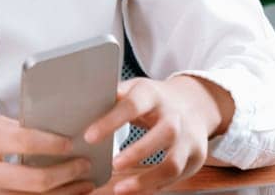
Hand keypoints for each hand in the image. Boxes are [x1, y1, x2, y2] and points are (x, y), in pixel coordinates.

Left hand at [80, 76, 231, 193]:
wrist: (195, 103)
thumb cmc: (154, 100)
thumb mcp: (135, 89)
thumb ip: (112, 97)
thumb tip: (78, 103)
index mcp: (153, 95)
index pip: (132, 105)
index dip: (111, 121)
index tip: (89, 137)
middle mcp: (175, 115)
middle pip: (163, 133)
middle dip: (137, 153)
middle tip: (112, 165)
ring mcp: (189, 137)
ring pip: (173, 163)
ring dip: (146, 179)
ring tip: (120, 189)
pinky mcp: (196, 156)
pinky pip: (177, 177)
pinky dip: (155, 186)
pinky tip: (136, 189)